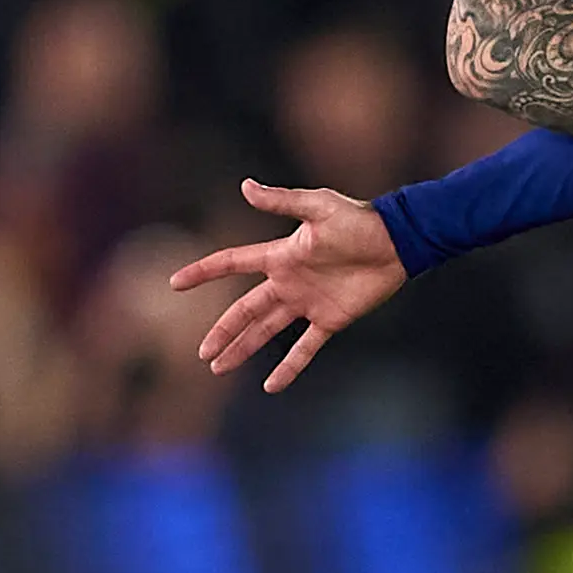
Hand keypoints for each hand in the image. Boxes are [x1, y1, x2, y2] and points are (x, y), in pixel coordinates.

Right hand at [168, 181, 409, 393]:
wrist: (397, 242)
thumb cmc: (359, 220)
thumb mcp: (318, 206)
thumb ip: (282, 202)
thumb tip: (244, 186)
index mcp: (280, 256)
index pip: (232, 264)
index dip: (203, 273)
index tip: (175, 284)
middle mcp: (288, 282)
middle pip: (245, 310)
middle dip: (222, 331)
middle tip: (201, 353)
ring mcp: (307, 303)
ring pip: (267, 331)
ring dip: (243, 349)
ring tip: (219, 368)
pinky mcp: (330, 319)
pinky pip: (305, 348)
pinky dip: (289, 367)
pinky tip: (271, 386)